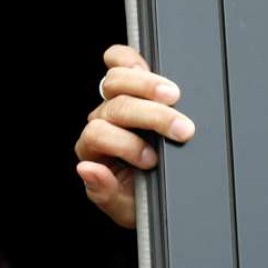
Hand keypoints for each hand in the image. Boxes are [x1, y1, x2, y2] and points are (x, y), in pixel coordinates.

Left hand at [75, 45, 196, 227]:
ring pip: (116, 80)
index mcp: (93, 151)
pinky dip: (132, 59)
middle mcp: (101, 122)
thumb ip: (103, 191)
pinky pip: (121, 62)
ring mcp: (114, 101)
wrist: (154, 195)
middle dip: (151, 116)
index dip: (125, 145)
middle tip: (181, 129)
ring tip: (174, 96)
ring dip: (147, 85)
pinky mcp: (131, 87)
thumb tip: (87, 169)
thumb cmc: (137, 199)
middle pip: (116, 106)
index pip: (98, 135)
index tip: (152, 160)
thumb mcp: (122, 207)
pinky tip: (152, 67)